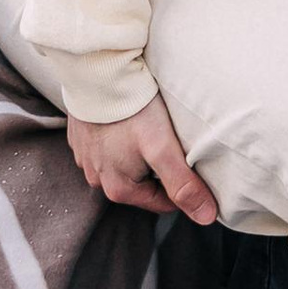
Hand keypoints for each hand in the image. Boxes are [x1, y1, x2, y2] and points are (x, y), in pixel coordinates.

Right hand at [66, 94, 218, 224]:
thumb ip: (183, 185)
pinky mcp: (81, 136)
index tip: (190, 161)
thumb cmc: (131, 110)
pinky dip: (120, 136)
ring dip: (139, 151)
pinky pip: (107, 145)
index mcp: (118, 190)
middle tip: (170, 139)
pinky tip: (129, 118)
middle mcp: (97, 179)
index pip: (163, 202)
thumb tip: (206, 217)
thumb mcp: (163, 149)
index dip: (182, 184)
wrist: (96, 71)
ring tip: (150, 127)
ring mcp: (86, 158)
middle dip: (159, 167)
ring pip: (124, 164)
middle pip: (143, 183)